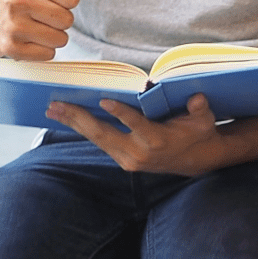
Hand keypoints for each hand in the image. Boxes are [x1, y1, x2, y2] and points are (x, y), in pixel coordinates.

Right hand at [0, 0, 80, 59]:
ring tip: (35, 25)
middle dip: (59, 18)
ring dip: (52, 35)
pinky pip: (48, 55)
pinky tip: (28, 39)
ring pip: (61, 39)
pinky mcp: (10, 48)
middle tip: (41, 13)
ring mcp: (13, 25)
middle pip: (68, 20)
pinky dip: (42, 50)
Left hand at [46, 94, 223, 175]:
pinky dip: (82, 130)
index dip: (121, 114)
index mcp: (158, 141)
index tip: (104, 101)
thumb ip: (200, 109)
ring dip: (73, 124)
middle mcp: (139, 153)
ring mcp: (128, 160)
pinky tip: (67, 119)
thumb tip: (197, 98)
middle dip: (79, 118)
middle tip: (57, 104)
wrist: (195, 160)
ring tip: (52, 110)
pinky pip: (99, 143)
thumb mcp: (204, 120)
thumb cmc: (198, 133)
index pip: (137, 125)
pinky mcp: (122, 161)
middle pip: (104, 134)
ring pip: (96, 139)